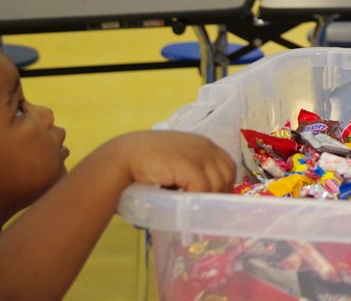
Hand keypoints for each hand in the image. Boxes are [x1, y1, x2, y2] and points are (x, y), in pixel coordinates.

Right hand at [101, 131, 234, 192]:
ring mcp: (199, 155)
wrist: (123, 157)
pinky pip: (203, 189)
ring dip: (204, 199)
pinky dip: (195, 199)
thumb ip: (189, 173)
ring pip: (217, 184)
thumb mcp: (174, 163)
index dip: (223, 183)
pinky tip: (181, 203)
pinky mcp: (189, 166)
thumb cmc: (144, 164)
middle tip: (200, 207)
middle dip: (218, 193)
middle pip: (227, 175)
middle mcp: (205, 147)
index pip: (227, 165)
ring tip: (187, 205)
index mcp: (203, 144)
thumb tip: (202, 200)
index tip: (212, 199)